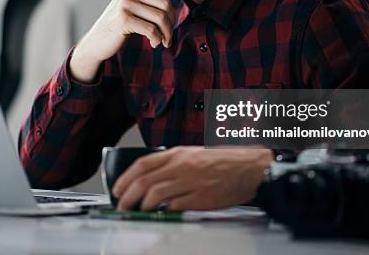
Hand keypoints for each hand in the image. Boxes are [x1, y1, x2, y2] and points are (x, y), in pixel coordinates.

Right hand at [70, 0, 175, 82]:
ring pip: (160, 17)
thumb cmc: (120, 26)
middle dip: (172, 21)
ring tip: (164, 41)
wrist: (97, 41)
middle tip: (168, 34)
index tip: (168, 13)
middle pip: (165, 2)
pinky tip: (154, 43)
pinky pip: (151, 29)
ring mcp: (125, 4)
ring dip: (166, 33)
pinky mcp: (123, 20)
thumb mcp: (133, 6)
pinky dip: (157, 39)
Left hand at [112, 146, 273, 210]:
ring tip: (138, 211)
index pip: (142, 164)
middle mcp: (181, 166)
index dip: (126, 177)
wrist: (250, 167)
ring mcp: (190, 182)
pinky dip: (164, 212)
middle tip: (122, 205)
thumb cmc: (224, 161)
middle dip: (127, 195)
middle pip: (144, 181)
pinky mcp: (200, 198)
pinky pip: (174, 207)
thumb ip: (173, 164)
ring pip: (155, 195)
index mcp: (178, 154)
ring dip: (142, 206)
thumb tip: (151, 177)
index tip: (118, 188)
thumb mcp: (194, 154)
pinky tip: (161, 214)